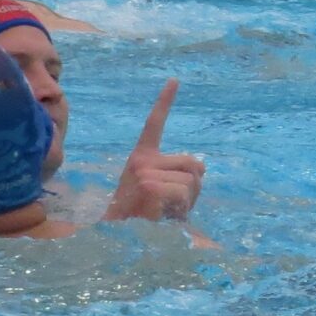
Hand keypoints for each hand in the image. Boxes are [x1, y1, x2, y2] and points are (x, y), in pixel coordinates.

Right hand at [104, 79, 206, 221]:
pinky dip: (181, 209)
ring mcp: (145, 172)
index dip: (164, 101)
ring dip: (188, 201)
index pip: (154, 124)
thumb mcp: (157, 192)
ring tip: (166, 212)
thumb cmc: (140, 217)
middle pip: (194, 164)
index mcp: (142, 157)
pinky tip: (163, 216)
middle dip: (194, 186)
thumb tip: (201, 169)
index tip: (175, 80)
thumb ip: (177, 178)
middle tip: (175, 204)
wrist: (114, 235)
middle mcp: (142, 161)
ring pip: (192, 182)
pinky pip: (183, 193)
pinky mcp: (149, 185)